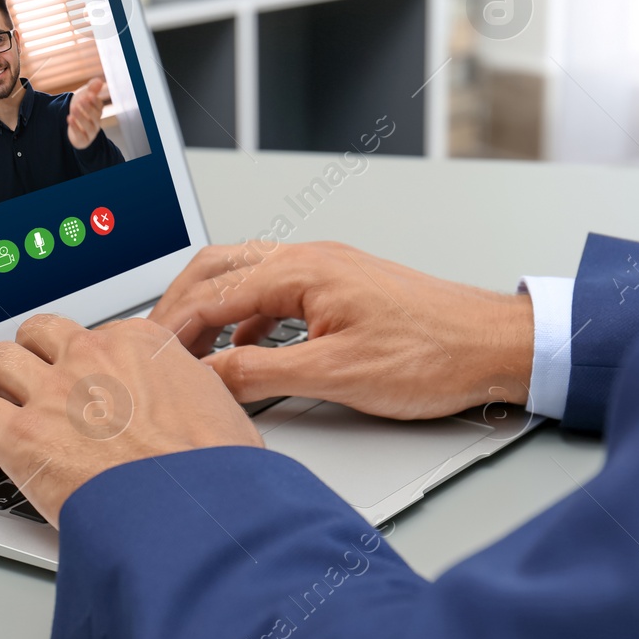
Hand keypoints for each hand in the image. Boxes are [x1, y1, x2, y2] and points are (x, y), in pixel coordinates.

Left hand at [0, 314, 262, 525]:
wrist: (197, 514)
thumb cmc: (216, 474)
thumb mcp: (218, 410)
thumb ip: (186, 393)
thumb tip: (183, 407)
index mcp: (141, 344)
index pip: (94, 334)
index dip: (85, 366)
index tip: (85, 391)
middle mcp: (94, 356)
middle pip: (39, 334)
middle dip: (33, 360)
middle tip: (34, 393)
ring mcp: (55, 393)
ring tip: (1, 416)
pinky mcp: (22, 437)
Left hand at [66, 77, 108, 149]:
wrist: (73, 126)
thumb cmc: (81, 109)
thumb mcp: (85, 97)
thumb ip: (92, 89)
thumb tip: (99, 80)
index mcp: (98, 111)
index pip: (99, 106)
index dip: (95, 101)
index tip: (89, 94)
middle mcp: (96, 122)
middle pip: (96, 116)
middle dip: (89, 108)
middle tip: (81, 100)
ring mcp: (90, 132)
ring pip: (89, 126)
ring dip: (81, 117)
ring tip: (73, 109)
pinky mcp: (83, 140)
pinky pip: (81, 135)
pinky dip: (75, 128)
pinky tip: (69, 119)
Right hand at [148, 241, 535, 419]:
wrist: (493, 347)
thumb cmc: (433, 354)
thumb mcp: (336, 375)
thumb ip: (262, 374)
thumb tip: (209, 379)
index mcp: (303, 270)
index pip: (211, 293)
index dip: (171, 329)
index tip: (145, 358)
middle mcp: (311, 259)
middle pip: (219, 270)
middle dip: (179, 307)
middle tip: (151, 344)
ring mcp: (327, 271)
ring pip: (245, 279)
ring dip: (211, 311)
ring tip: (187, 351)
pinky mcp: (342, 290)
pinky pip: (274, 294)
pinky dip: (244, 320)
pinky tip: (244, 355)